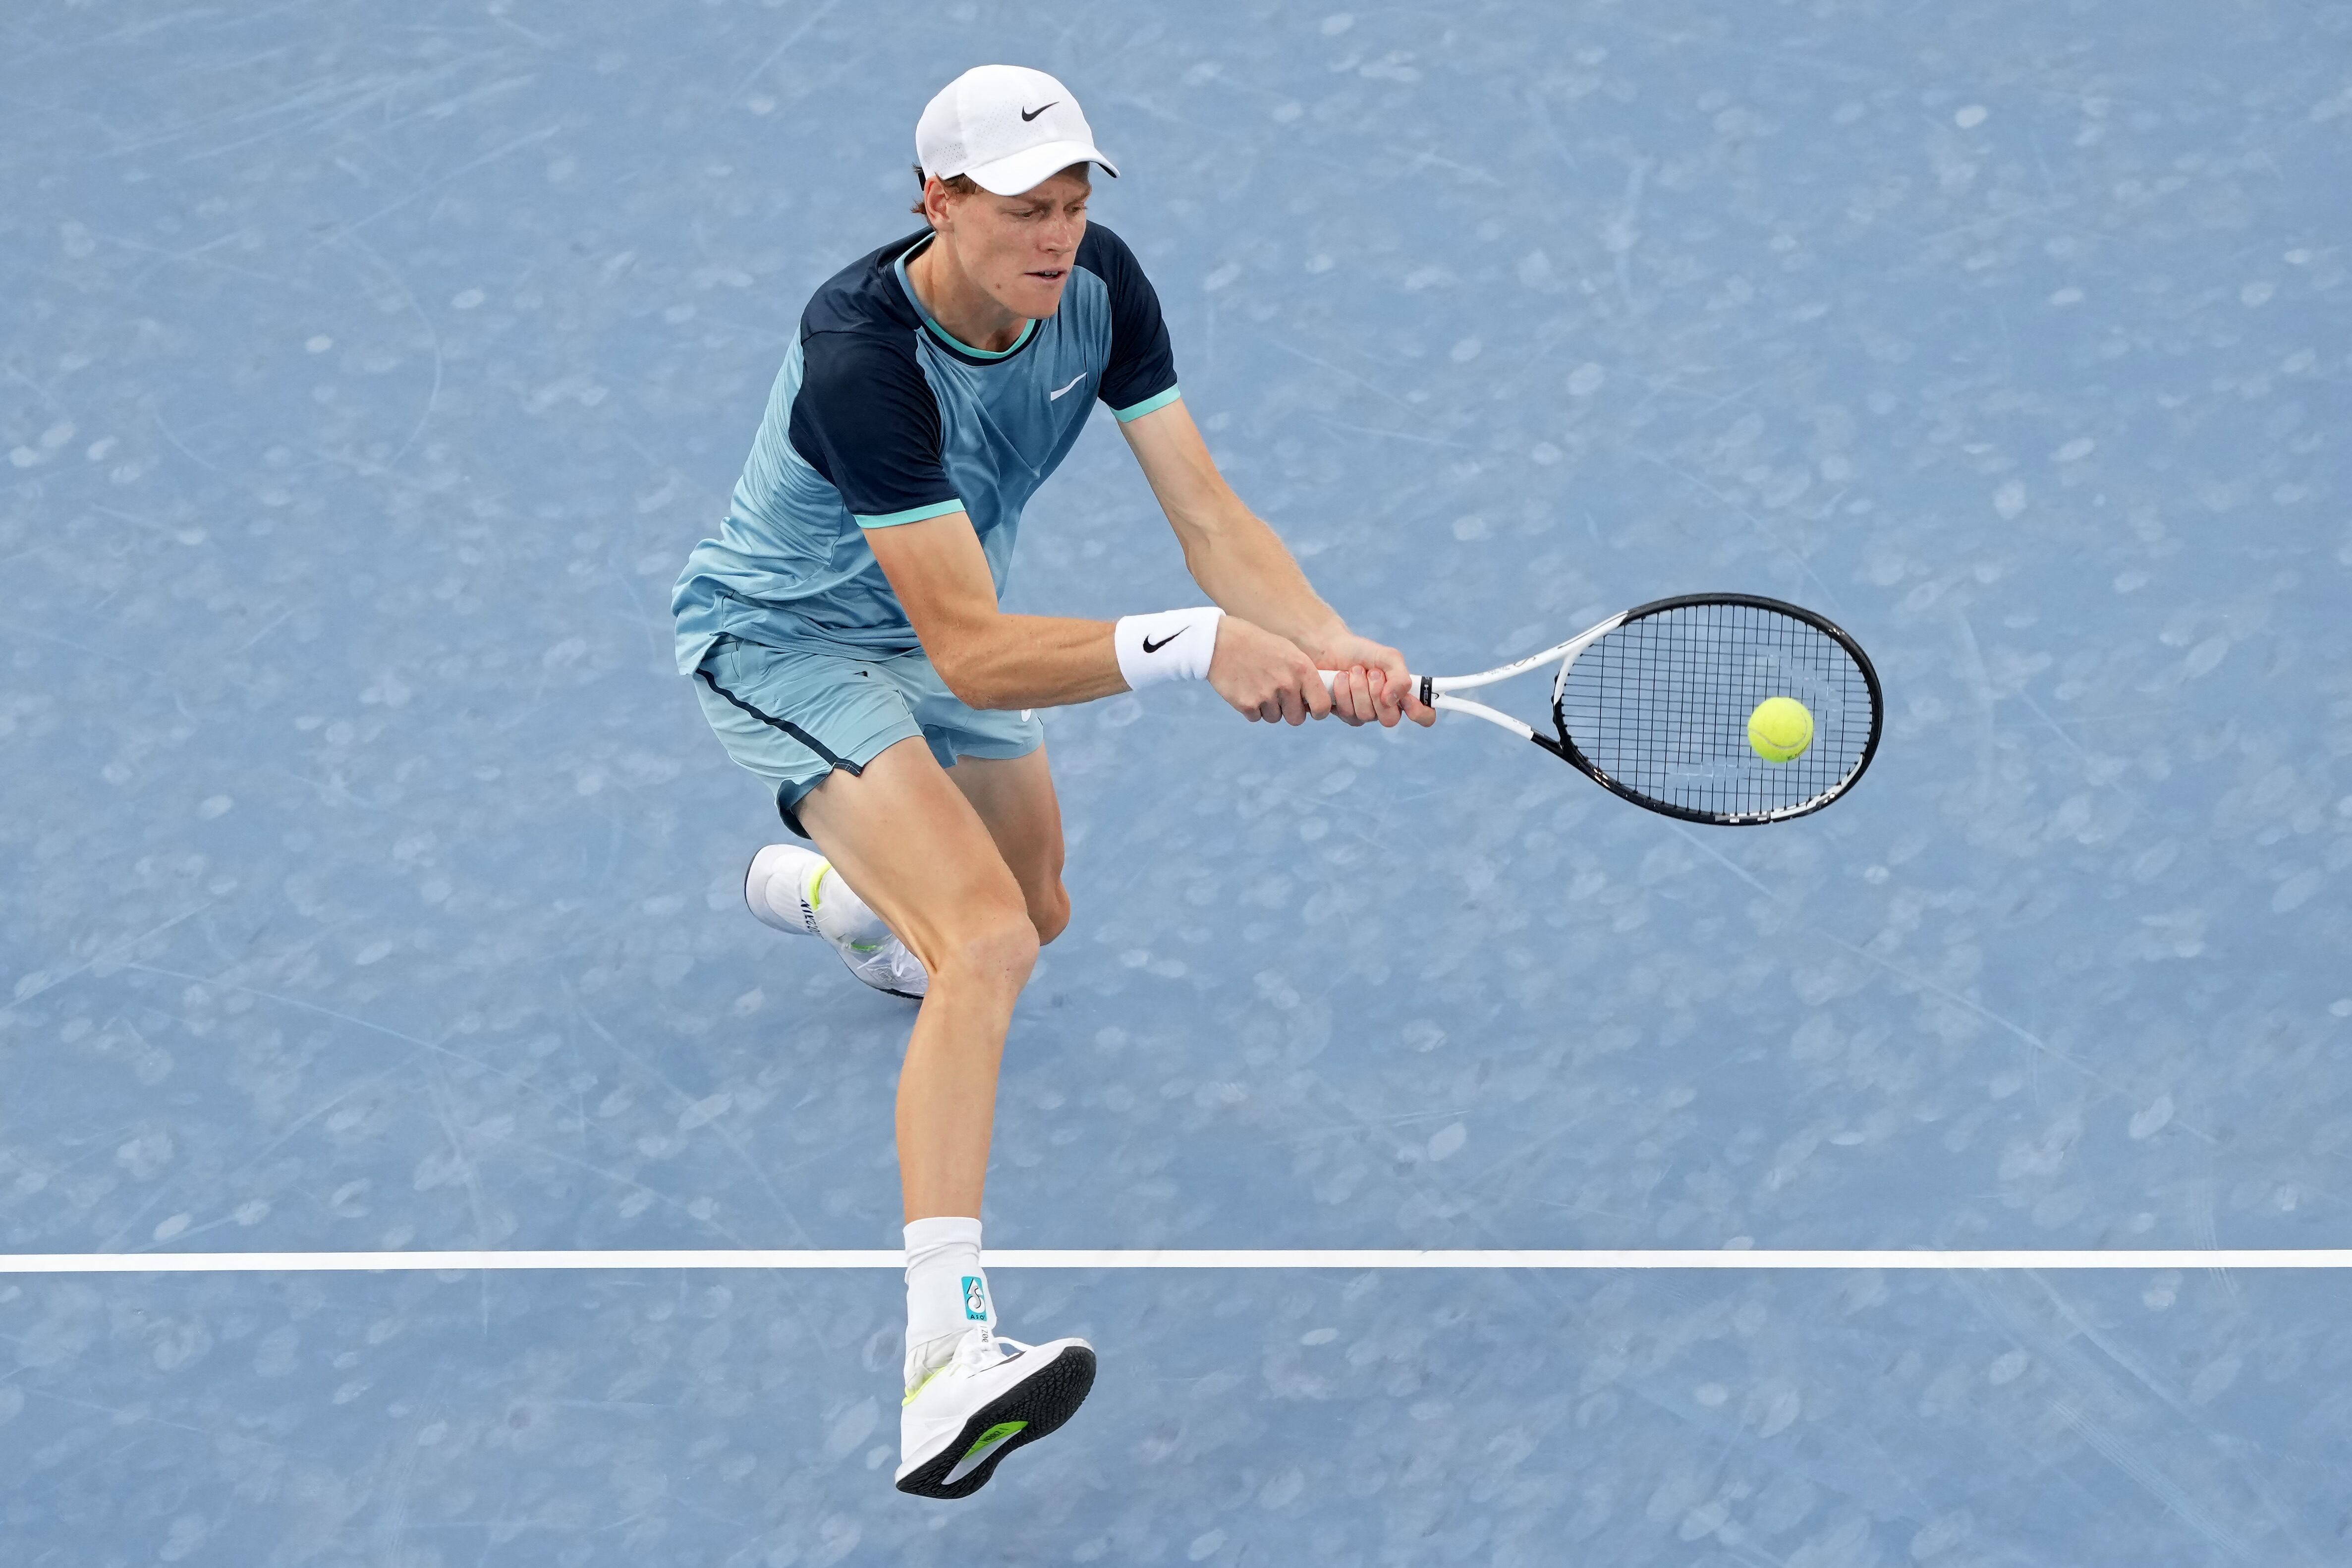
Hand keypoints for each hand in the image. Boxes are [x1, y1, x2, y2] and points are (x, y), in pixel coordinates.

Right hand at [1207, 616, 1331, 724]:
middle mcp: (1287, 684)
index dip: (1318, 711)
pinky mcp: (1246, 704)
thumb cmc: (1257, 645)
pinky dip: (1251, 708)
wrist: (1221, 641)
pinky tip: (1245, 689)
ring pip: (1275, 718)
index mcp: (1302, 669)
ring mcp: (1266, 695)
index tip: (1311, 710)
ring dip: (1268, 708)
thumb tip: (1313, 700)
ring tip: (1257, 686)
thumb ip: (1303, 675)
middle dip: (1289, 712)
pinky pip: (1256, 718)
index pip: (1322, 706)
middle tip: (1278, 696)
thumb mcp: (1288, 651)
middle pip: (1297, 719)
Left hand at [1300, 627, 1436, 727]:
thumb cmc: (1362, 652)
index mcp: (1404, 694)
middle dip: (1378, 693)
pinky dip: (1343, 691)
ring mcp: (1366, 714)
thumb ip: (1400, 677)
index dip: (1420, 712)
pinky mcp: (1345, 714)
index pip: (1424, 715)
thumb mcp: (1388, 657)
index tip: (1408, 699)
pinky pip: (1348, 713)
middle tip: (1372, 673)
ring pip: (1366, 715)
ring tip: (1354, 671)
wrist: (1331, 648)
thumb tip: (1392, 700)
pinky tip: (1341, 677)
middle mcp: (1387, 708)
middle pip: (1390, 719)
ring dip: (1358, 688)